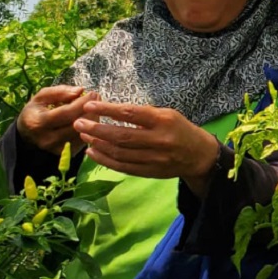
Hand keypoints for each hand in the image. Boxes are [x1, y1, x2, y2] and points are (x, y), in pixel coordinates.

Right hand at [17, 86, 98, 154]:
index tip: (93, 93)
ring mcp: (56, 149)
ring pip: (82, 133)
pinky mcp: (64, 154)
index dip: (82, 103)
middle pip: (76, 124)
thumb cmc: (36, 111)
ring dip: (93, 120)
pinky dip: (89, 130)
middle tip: (98, 99)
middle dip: (90, 110)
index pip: (66, 113)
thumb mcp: (41, 97)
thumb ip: (59, 92)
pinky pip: (83, 141)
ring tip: (95, 108)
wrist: (27, 135)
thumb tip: (80, 90)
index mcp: (38, 122)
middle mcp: (47, 138)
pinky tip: (91, 120)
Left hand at [75, 100, 221, 193]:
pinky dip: (105, 160)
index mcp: (163, 121)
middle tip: (79, 123)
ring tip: (84, 136)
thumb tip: (111, 110)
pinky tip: (93, 152)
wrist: (199, 155)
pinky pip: (123, 167)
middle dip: (96, 130)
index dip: (108, 110)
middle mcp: (159, 140)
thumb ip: (143, 114)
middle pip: (121, 136)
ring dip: (98, 145)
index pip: (130, 114)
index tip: (90, 106)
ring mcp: (154, 158)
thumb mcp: (167, 114)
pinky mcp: (150, 172)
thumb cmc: (180, 129)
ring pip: (120, 153)